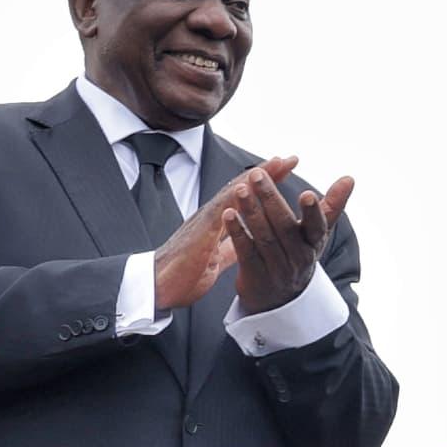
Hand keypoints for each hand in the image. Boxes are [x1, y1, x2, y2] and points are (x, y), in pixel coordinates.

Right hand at [148, 167, 271, 313]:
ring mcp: (205, 221)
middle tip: (289, 159)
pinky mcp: (200, 231)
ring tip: (278, 163)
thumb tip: (242, 243)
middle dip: (267, 173)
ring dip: (257, 177)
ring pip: (234, 192)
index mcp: (217, 225)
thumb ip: (228, 248)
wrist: (156, 287)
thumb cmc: (182, 275)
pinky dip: (236, 196)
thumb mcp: (214, 261)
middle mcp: (212, 216)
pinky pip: (221, 209)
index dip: (266, 187)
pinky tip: (252, 185)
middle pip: (243, 189)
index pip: (245, 200)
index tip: (285, 174)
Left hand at [225, 162, 353, 312]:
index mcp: (314, 244)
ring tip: (240, 189)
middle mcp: (298, 258)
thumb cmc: (298, 256)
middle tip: (257, 175)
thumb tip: (350, 178)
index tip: (306, 194)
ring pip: (264, 238)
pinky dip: (237, 232)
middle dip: (271, 199)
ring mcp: (276, 269)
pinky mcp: (255, 277)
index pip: (317, 227)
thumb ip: (332, 206)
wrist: (280, 302)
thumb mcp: (317, 235)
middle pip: (284, 227)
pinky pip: (246, 252)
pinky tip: (228, 214)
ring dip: (251, 211)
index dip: (313, 212)